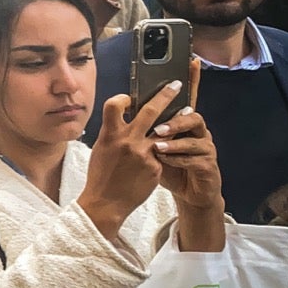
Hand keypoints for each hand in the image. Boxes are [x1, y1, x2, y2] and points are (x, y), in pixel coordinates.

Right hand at [77, 81, 184, 239]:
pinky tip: (171, 148)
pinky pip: (164, 152)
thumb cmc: (101, 175)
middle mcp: (128, 142)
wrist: (106, 203)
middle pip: (150, 111)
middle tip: (175, 85)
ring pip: (165, 130)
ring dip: (176, 119)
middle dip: (165, 95)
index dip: (122, 98)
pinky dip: (167, 147)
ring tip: (186, 110)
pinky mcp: (156, 167)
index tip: (129, 98)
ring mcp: (144, 154)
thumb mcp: (102, 149)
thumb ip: (114, 133)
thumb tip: (125, 119)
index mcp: (110, 135)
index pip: (115, 105)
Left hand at [149, 63, 224, 221]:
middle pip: (189, 113)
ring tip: (156, 146)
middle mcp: (196, 132)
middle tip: (156, 124)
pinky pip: (195, 159)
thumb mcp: (151, 146)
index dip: (191, 80)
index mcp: (181, 124)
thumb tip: (126, 108)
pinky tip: (166, 161)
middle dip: (174, 116)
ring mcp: (204, 147)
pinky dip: (178, 159)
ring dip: (174, 139)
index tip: (191, 61)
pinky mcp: (208, 166)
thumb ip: (144, 128)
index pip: (186, 99)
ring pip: (195, 135)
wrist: (187, 194)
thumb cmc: (167, 168)